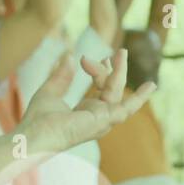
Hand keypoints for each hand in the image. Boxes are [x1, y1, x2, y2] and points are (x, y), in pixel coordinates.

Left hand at [15, 49, 154, 152]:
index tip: (83, 59)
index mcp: (87, 111)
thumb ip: (61, 75)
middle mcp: (98, 117)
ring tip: (122, 53)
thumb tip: (69, 56)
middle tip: (119, 50)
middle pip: (113, 88)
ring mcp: (102, 121)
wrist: (33, 134)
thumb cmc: (38, 119)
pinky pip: (125, 109)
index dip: (98, 70)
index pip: (102, 87)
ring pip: (117, 93)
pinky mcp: (103, 122)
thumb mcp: (51, 91)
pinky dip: (139, 99)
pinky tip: (150, 86)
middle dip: (115, 68)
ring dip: (120, 73)